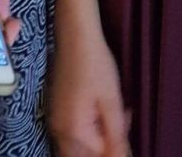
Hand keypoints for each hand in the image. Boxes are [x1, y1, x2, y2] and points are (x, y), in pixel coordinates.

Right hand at [49, 28, 129, 156]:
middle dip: (105, 143)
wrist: (75, 36)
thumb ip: (116, 133)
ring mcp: (55, 123)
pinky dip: (88, 129)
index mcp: (74, 131)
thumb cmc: (95, 64)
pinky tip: (100, 110)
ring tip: (114, 113)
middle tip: (122, 119)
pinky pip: (72, 134)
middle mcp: (60, 132)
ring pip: (78, 147)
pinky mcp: (56, 113)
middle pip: (86, 154)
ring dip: (98, 137)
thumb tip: (121, 156)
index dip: (117, 144)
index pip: (99, 154)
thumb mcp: (111, 99)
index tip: (126, 121)